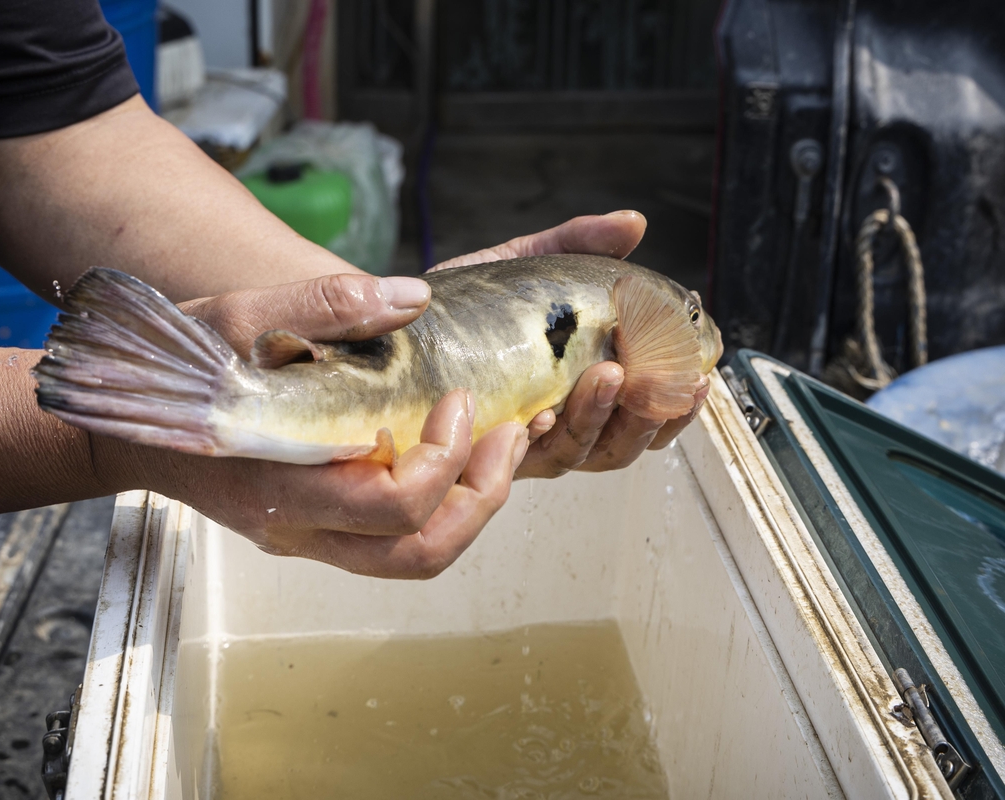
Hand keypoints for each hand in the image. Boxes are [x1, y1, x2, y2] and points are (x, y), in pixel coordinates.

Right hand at [102, 273, 527, 578]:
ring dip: (472, 508)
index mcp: (278, 484)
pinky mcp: (314, 526)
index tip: (460, 398)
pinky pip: (392, 540)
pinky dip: (443, 505)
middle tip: (511, 434)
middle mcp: (298, 528)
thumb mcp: (235, 318)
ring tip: (501, 445)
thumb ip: (323, 306)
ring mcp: (306, 536)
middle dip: (483, 498)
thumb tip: (413, 296)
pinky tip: (460, 453)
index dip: (444, 459)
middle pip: (417, 553)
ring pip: (411, 559)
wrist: (118, 426)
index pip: (390, 506)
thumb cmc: (170, 372)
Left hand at [431, 212, 711, 478]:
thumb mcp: (526, 265)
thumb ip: (579, 245)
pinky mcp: (474, 447)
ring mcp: (515, 441)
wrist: (390, 318)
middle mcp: (553, 425)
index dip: (676, 407)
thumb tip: (634, 222)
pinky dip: (534, 437)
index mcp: (580, 391)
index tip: (699, 378)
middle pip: (618, 447)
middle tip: (654, 377)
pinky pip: (513, 458)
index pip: (644, 415)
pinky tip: (543, 413)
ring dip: (598, 420)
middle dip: (645, 417)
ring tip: (608, 376)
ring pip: (575, 454)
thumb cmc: (465, 303)